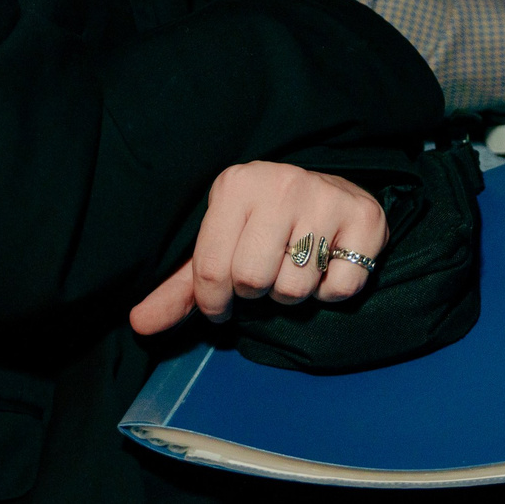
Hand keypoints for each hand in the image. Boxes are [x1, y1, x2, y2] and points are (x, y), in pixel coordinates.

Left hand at [128, 162, 388, 335]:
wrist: (332, 191)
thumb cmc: (265, 225)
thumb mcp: (220, 245)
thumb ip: (181, 288)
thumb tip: (140, 323)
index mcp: (236, 184)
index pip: (212, 270)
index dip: (214, 303)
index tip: (222, 304)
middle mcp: (281, 182)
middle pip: (253, 280)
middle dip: (257, 292)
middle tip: (265, 275)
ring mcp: (326, 196)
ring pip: (295, 288)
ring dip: (293, 294)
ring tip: (295, 266)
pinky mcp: (365, 217)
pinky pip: (340, 288)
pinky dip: (332, 291)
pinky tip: (327, 265)